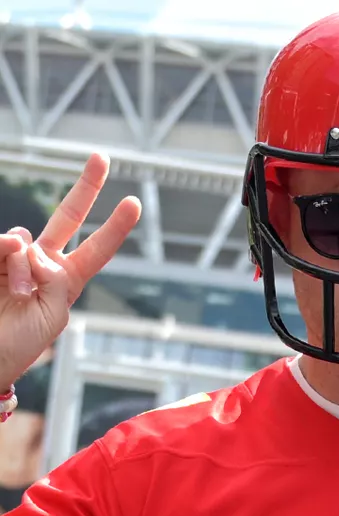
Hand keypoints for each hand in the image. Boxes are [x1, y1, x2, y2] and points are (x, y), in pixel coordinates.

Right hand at [0, 152, 140, 385]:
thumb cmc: (19, 344)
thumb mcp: (53, 318)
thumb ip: (55, 282)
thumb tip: (34, 248)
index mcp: (66, 280)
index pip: (96, 248)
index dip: (114, 226)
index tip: (133, 202)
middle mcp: (41, 262)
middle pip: (67, 216)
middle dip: (86, 187)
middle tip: (102, 157)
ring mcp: (13, 256)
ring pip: (27, 241)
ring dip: (23, 267)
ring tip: (17, 293)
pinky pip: (3, 244)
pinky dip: (4, 257)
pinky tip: (1, 277)